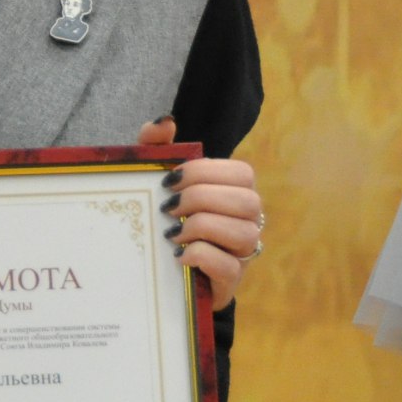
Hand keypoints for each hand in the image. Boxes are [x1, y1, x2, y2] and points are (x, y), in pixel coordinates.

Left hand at [137, 117, 262, 305]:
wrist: (157, 269)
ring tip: (172, 232)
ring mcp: (242, 252)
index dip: (206, 172)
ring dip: (203, 228)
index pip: (241, 173)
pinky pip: (229, 266)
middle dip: (202, 199)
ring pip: (245, 233)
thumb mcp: (154, 181)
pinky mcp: (230, 280)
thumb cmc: (162, 217)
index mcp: (234, 192)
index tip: (170, 181)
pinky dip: (201, 256)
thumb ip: (156, 147)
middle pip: (248, 200)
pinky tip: (178, 254)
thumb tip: (166, 121)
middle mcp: (247, 221)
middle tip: (168, 208)